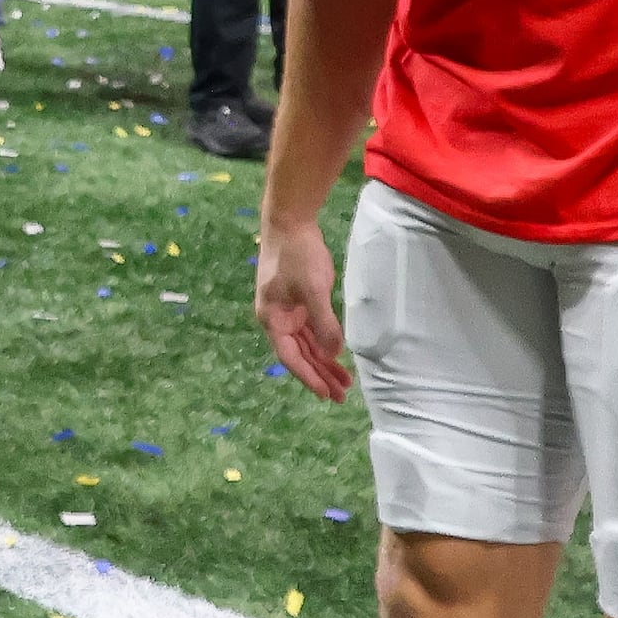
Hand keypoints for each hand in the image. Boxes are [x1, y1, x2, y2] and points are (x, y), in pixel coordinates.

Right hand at [254, 212, 349, 400]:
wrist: (290, 222)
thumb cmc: (297, 256)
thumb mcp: (313, 291)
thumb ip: (323, 324)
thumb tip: (333, 354)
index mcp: (272, 319)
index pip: (290, 357)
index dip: (308, 377)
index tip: (326, 394)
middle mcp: (278, 319)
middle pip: (299, 354)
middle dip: (319, 374)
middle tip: (341, 396)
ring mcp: (288, 310)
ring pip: (307, 344)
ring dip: (323, 362)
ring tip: (344, 381)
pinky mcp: (299, 300)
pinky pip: (312, 331)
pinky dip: (324, 344)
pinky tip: (337, 355)